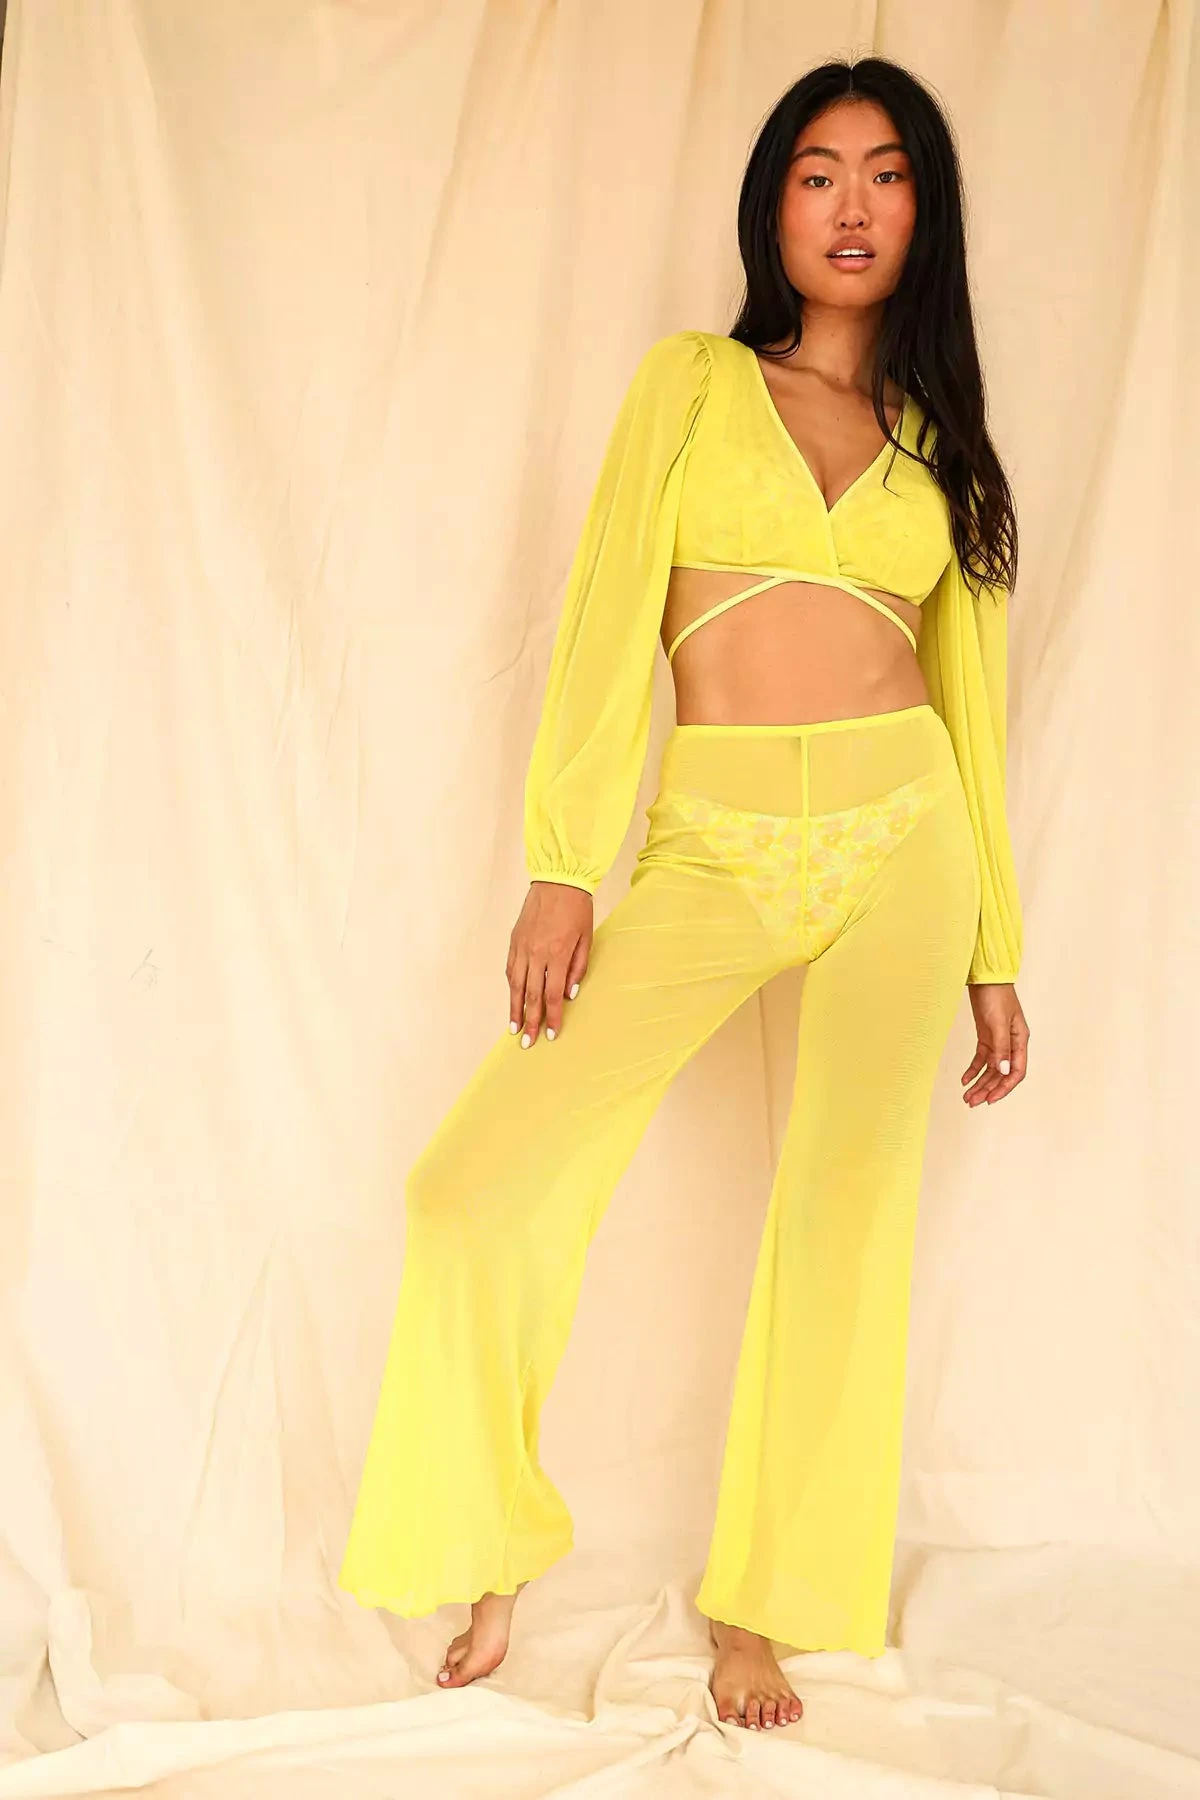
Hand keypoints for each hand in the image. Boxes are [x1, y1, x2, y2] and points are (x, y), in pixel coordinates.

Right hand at [506, 881, 592, 1046]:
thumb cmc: (577, 909)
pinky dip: (511, 988)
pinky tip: (512, 1001)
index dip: (552, 1017)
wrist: (557, 880)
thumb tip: (570, 994)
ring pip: (516, 986)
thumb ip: (578, 968)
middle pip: (532, 996)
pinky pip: (510, 970)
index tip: (551, 1034)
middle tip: (528, 1043)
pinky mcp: (514, 941)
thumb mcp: (586, 939)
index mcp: (557, 954)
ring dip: (515, 1010)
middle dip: (531, 1022)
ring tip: (515, 1029)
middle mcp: (536, 954)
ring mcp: (522, 947)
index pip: (553, 995)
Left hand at [962, 982, 1028, 1104]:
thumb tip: (1003, 1071)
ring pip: (990, 1069)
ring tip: (967, 1096)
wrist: (984, 977)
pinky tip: (964, 1079)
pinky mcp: (986, 1036)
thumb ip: (1001, 1047)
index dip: (1004, 1088)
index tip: (990, 1100)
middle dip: (988, 1089)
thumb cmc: (996, 995)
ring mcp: (998, 1040)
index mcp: (1020, 1040)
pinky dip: (973, 1070)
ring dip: (980, 1083)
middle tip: (972, 1101)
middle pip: (1001, 1074)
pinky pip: (981, 1059)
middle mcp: (1011, 1043)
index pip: (1016, 1072)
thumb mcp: (998, 1022)